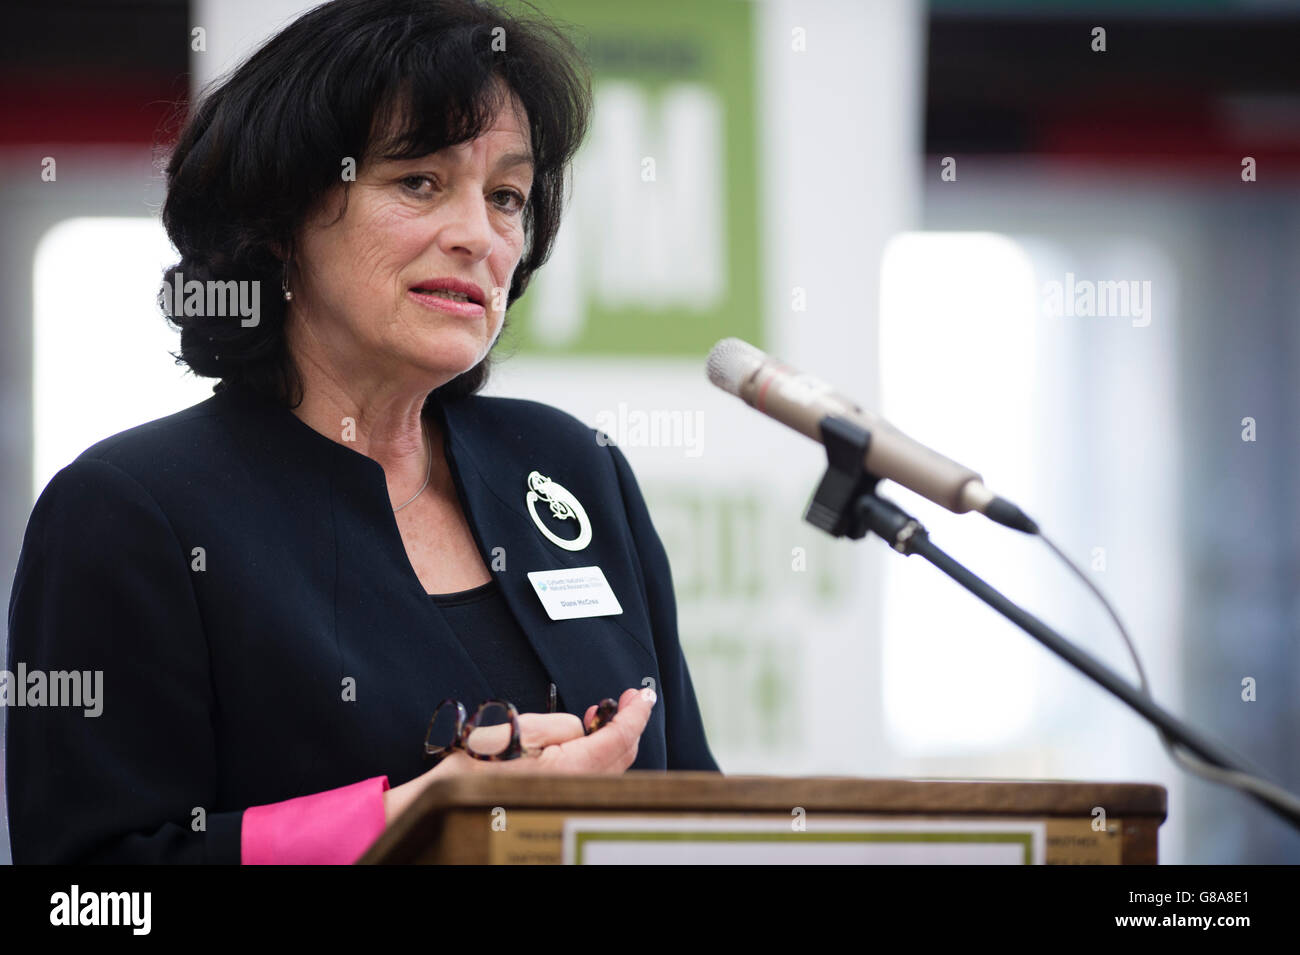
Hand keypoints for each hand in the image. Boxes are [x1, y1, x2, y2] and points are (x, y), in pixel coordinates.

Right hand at [384, 686, 656, 823]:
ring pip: (609, 767)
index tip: (642, 695)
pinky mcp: (557, 798)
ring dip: (613, 738)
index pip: (620, 737)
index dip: (635, 713)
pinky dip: (599, 754)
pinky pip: (592, 775)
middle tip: (629, 699)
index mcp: (573, 769)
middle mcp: (577, 788)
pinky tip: (586, 740)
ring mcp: (568, 796)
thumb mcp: (523, 728)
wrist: (450, 797)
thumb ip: (564, 725)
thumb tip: (584, 728)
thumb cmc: (479, 763)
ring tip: (602, 714)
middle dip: (628, 723)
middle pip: (622, 755)